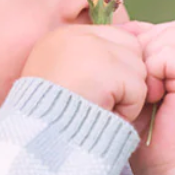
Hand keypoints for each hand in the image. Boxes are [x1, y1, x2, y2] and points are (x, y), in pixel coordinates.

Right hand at [21, 22, 147, 121]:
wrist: (36, 138)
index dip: (117, 67)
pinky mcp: (107, 70)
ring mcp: (93, 49)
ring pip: (138, 69)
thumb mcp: (61, 83)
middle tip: (100, 102)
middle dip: (125, 79)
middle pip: (132, 48)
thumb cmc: (50, 121)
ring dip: (126, 97)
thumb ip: (88, 65)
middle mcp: (77, 35)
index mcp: (63, 37)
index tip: (102, 90)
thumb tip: (130, 49)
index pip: (115, 37)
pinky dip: (127, 110)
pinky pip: (138, 89)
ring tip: (97, 110)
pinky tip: (103, 115)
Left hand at [115, 19, 174, 174]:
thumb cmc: (148, 142)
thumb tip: (117, 37)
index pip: (164, 31)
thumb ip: (135, 67)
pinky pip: (170, 54)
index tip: (124, 72)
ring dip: (147, 60)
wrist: (169, 174)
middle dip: (144, 49)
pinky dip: (152, 70)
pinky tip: (149, 97)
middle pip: (170, 29)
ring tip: (143, 92)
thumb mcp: (138, 96)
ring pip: (170, 36)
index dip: (139, 45)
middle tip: (134, 82)